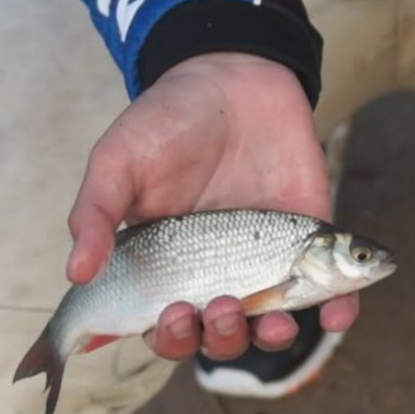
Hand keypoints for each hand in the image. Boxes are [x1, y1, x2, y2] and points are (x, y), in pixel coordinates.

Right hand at [66, 53, 357, 359]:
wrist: (232, 75)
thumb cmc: (167, 119)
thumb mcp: (117, 161)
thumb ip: (94, 215)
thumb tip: (76, 274)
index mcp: (165, 267)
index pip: (164, 326)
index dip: (167, 336)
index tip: (170, 316)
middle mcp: (216, 273)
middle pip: (217, 336)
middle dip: (217, 338)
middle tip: (218, 307)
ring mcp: (266, 260)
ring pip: (269, 325)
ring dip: (269, 336)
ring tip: (268, 319)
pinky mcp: (309, 240)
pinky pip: (328, 291)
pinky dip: (338, 311)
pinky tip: (337, 314)